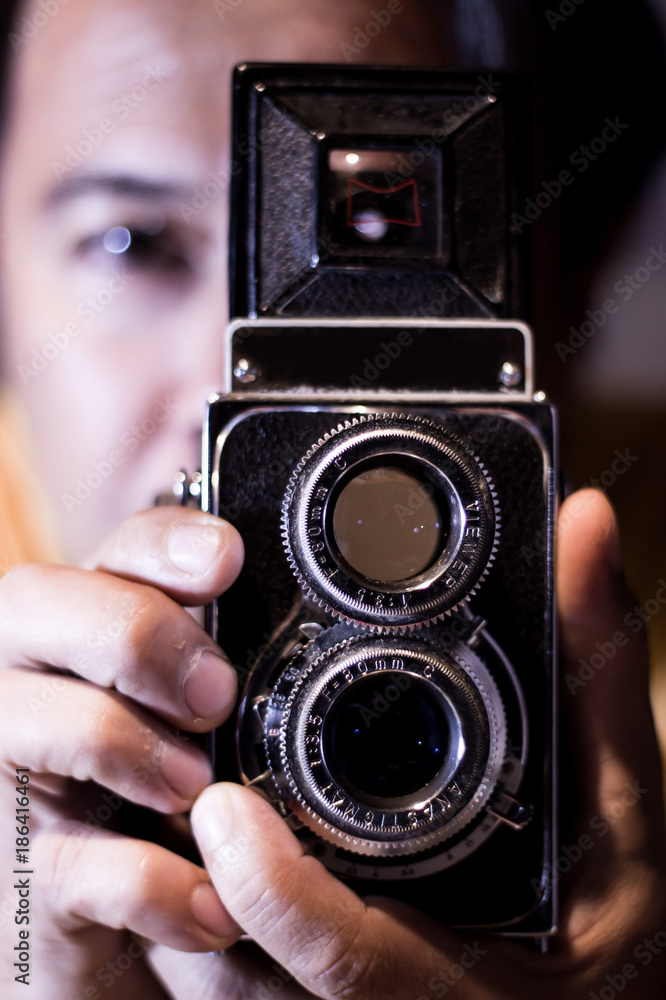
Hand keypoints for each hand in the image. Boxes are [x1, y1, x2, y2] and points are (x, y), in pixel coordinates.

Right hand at [0, 508, 244, 998]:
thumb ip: (231, 673)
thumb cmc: (178, 806)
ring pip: (17, 715)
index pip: (111, 554)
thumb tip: (311, 630)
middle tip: (215, 693)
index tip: (226, 559)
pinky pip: (61, 865)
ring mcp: (15, 781)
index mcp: (91, 638)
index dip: (162, 543)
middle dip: (131, 633)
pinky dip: (147, 883)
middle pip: (34, 602)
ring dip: (117, 740)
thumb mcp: (211, 726)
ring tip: (196, 788)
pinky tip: (212, 906)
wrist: (136, 944)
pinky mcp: (27, 880)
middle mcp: (35, 687)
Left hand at [151, 489, 665, 998]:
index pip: (355, 964)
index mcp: (484, 986)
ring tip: (174, 820)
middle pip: (257, 990)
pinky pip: (239, 999)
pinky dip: (209, 935)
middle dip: (198, 897)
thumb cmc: (614, 918)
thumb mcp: (621, 800)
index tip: (224, 808)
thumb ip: (594, 667)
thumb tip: (582, 522)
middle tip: (174, 796)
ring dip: (188, 915)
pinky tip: (207, 863)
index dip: (277, 896)